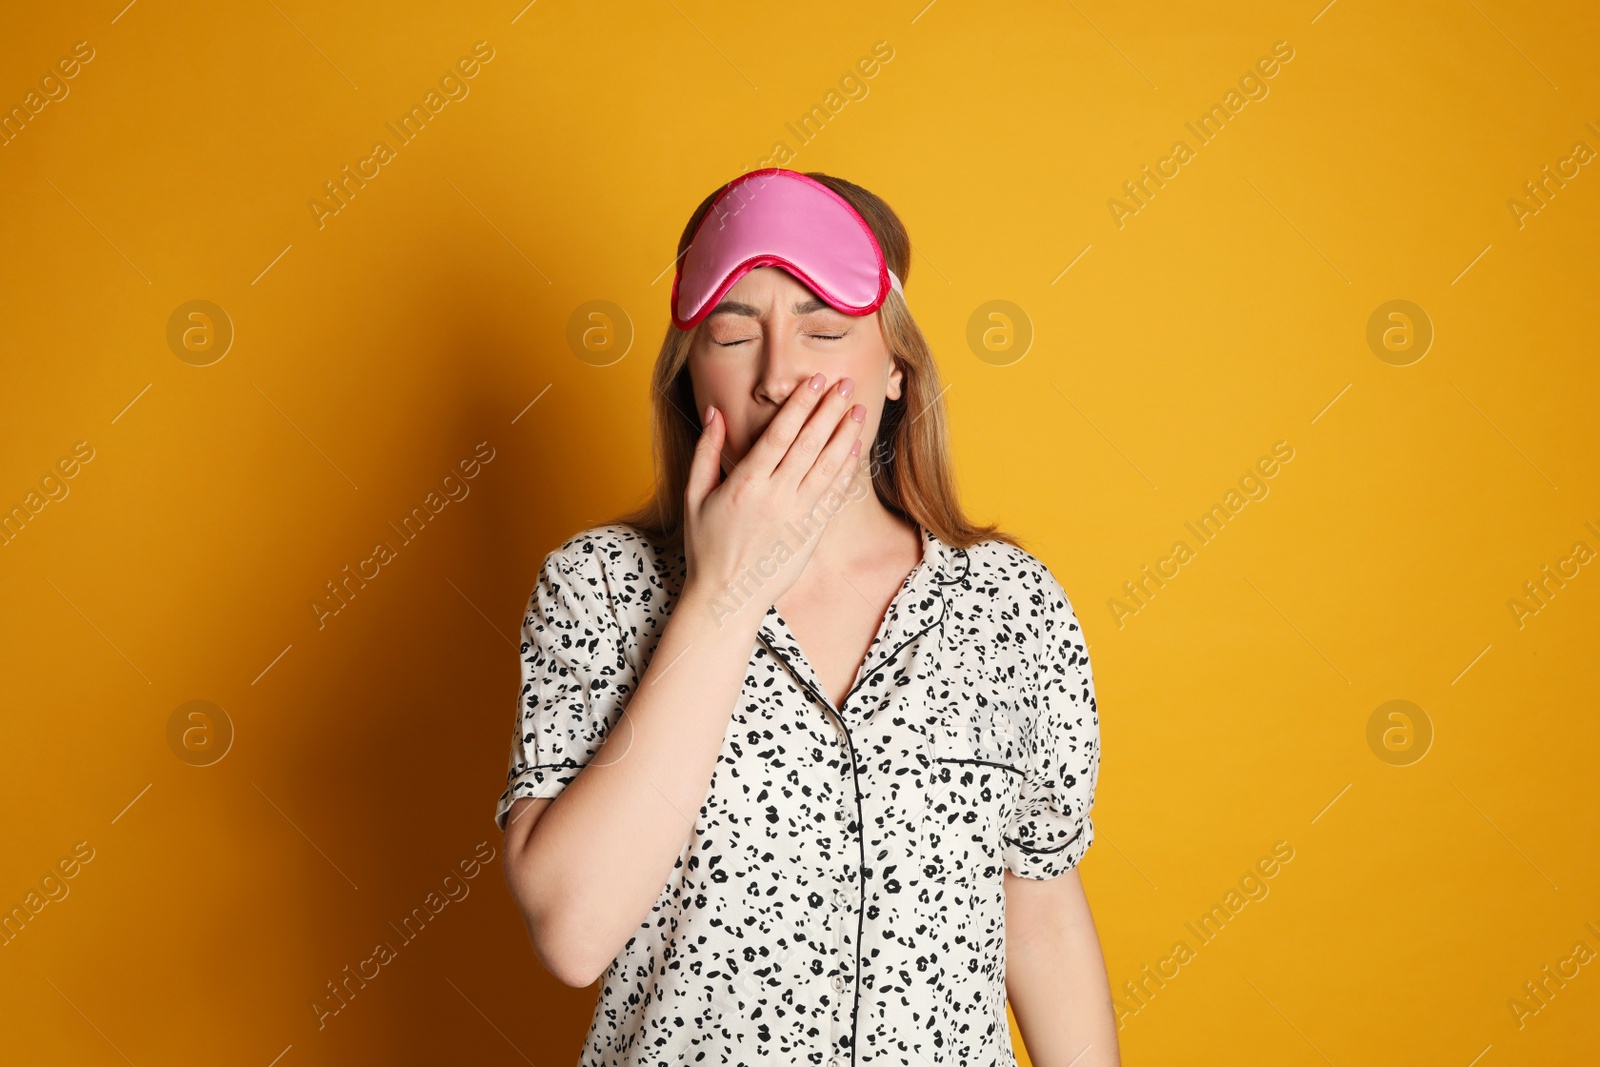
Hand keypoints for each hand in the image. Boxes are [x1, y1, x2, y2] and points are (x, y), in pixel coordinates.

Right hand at [682, 373, 866, 625]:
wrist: (727, 598)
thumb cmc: (706, 546)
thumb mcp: (694, 496)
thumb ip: (706, 452)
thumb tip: (715, 412)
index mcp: (746, 484)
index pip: (779, 434)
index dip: (800, 405)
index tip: (815, 381)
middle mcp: (775, 497)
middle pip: (810, 445)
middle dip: (830, 411)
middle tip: (846, 384)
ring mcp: (797, 516)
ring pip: (828, 468)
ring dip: (846, 436)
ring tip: (859, 411)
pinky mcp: (811, 533)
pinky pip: (834, 496)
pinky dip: (847, 471)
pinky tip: (856, 450)